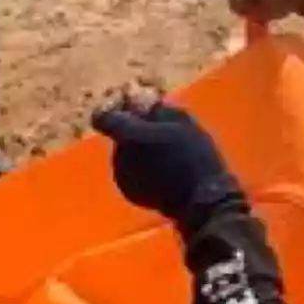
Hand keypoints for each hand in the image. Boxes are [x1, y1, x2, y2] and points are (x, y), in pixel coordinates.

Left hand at [94, 99, 245, 227]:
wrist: (201, 198)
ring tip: (167, 158)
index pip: (102, 118)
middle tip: (162, 137)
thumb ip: (156, 111)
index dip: (114, 112)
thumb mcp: (181, 122)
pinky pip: (131, 173)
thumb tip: (142, 105)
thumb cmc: (194, 155)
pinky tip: (164, 174)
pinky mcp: (129, 192)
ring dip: (140, 153)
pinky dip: (142, 171)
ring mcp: (122, 176)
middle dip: (136, 134)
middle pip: (120, 137)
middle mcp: (119, 156)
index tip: (132, 112)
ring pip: (126, 156)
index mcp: (129, 136)